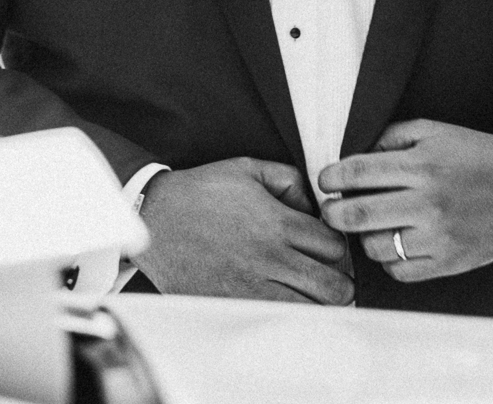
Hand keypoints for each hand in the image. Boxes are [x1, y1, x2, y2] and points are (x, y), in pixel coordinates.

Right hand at [130, 157, 353, 304]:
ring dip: (318, 304)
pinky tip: (285, 304)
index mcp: (276, 222)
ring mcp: (253, 287)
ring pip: (314, 311)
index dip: (339, 248)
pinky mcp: (234, 306)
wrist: (152, 218)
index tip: (328, 249)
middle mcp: (270, 257)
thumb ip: (289, 179)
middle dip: (339, 282)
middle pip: (335, 286)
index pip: (336, 247)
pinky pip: (280, 323)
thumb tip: (316, 205)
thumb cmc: (200, 192)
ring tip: (309, 294)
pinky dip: (292, 318)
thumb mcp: (245, 169)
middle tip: (327, 277)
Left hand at [317, 119, 492, 281]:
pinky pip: (400, 270)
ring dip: (362, 237)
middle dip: (332, 213)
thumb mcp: (433, 131)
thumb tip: (353, 159)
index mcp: (422, 165)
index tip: (324, 181)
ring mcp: (440, 236)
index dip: (331, 177)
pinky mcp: (451, 261)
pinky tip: (392, 244)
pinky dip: (388, 259)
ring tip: (367, 226)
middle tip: (330, 210)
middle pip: (357, 215)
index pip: (358, 172)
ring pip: (375, 246)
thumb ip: (390, 138)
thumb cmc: (473, 155)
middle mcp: (429, 202)